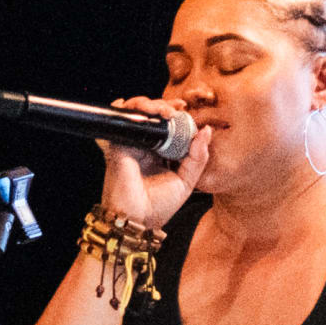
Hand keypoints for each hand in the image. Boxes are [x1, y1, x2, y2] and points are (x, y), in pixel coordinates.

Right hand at [103, 99, 203, 231]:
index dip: (177, 114)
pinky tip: (138, 108)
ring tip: (163, 111)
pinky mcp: (119, 146)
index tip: (186, 108)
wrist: (138, 219)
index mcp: (161, 154)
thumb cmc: (160, 206)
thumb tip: (206, 130)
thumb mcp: (188, 180)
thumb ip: (199, 156)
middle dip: (164, 105)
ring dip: (148, 104)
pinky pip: (120, 122)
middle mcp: (145, 147)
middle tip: (176, 108)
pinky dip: (126, 110)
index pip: (169, 126)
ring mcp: (131, 145)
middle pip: (152, 116)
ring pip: (136, 114)